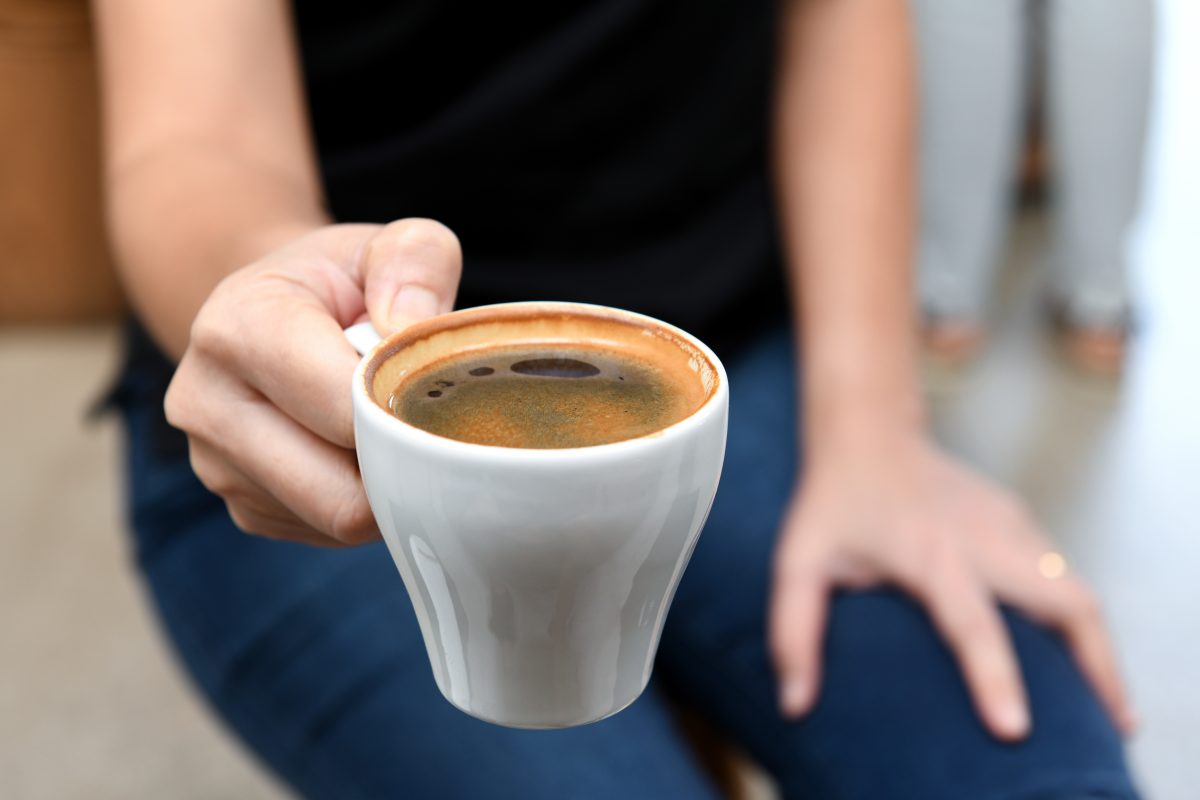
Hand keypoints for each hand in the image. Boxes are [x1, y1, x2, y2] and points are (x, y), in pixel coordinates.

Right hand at [164, 219, 461, 545]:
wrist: (274, 310)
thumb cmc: (341, 280)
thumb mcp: (385, 242)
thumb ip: (414, 257)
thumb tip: (408, 326)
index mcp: (235, 328)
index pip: (342, 410)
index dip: (406, 409)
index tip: (432, 382)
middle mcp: (206, 404)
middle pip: (338, 492)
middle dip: (399, 464)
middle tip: (427, 421)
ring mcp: (216, 467)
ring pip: (337, 521)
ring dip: (383, 487)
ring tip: (388, 426)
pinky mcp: (244, 509)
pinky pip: (329, 535)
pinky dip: (364, 504)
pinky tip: (363, 452)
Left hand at [768, 429, 1133, 739]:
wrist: (868, 432)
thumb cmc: (832, 502)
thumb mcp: (799, 562)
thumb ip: (793, 632)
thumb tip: (793, 703)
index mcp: (929, 552)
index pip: (971, 622)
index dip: (993, 676)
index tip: (1015, 727)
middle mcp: (983, 537)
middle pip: (1065, 601)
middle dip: (1095, 664)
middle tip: (1110, 722)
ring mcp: (1010, 524)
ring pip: (1077, 589)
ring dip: (1098, 645)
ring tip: (1108, 706)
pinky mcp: (1020, 521)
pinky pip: (1065, 575)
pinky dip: (1079, 618)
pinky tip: (1077, 656)